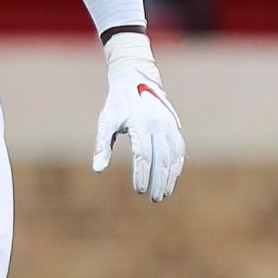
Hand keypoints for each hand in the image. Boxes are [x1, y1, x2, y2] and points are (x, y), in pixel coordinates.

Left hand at [90, 43, 184, 202]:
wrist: (135, 79)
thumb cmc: (117, 104)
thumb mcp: (106, 121)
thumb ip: (102, 145)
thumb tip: (98, 169)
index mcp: (140, 124)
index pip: (142, 155)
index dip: (142, 174)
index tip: (139, 190)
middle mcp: (158, 124)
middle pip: (161, 158)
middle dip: (158, 180)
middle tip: (154, 198)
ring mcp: (169, 125)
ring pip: (173, 155)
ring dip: (170, 176)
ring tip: (164, 193)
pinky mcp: (174, 125)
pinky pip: (179, 147)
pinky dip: (178, 164)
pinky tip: (173, 177)